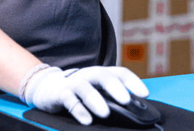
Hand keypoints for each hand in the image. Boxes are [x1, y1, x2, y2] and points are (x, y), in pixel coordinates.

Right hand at [20, 64, 148, 125]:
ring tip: (105, 113)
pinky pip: (70, 101)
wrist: (48, 88)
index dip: (133, 82)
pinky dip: (79, 110)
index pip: (120, 73)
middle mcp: (89, 75)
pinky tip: (87, 120)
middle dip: (115, 88)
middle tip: (126, 100)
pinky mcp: (61, 93)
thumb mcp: (98, 91)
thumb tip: (135, 111)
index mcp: (102, 74)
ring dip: (96, 100)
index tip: (144, 94)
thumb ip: (113, 98)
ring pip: (85, 88)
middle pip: (103, 76)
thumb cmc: (80, 91)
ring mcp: (74, 83)